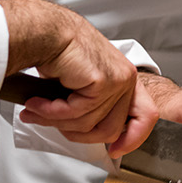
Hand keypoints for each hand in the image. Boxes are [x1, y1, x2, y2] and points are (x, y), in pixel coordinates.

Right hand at [0, 0, 153, 155]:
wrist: (44, 31)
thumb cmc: (58, 53)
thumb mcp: (80, 87)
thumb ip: (90, 108)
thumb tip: (86, 134)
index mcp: (125, 79)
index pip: (145, 116)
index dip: (132, 139)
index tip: (115, 151)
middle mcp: (127, 78)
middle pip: (110, 130)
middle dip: (75, 133)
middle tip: (50, 122)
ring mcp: (119, 80)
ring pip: (89, 125)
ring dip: (56, 121)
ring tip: (36, 109)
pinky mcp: (104, 81)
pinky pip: (77, 114)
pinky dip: (52, 112)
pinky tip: (37, 102)